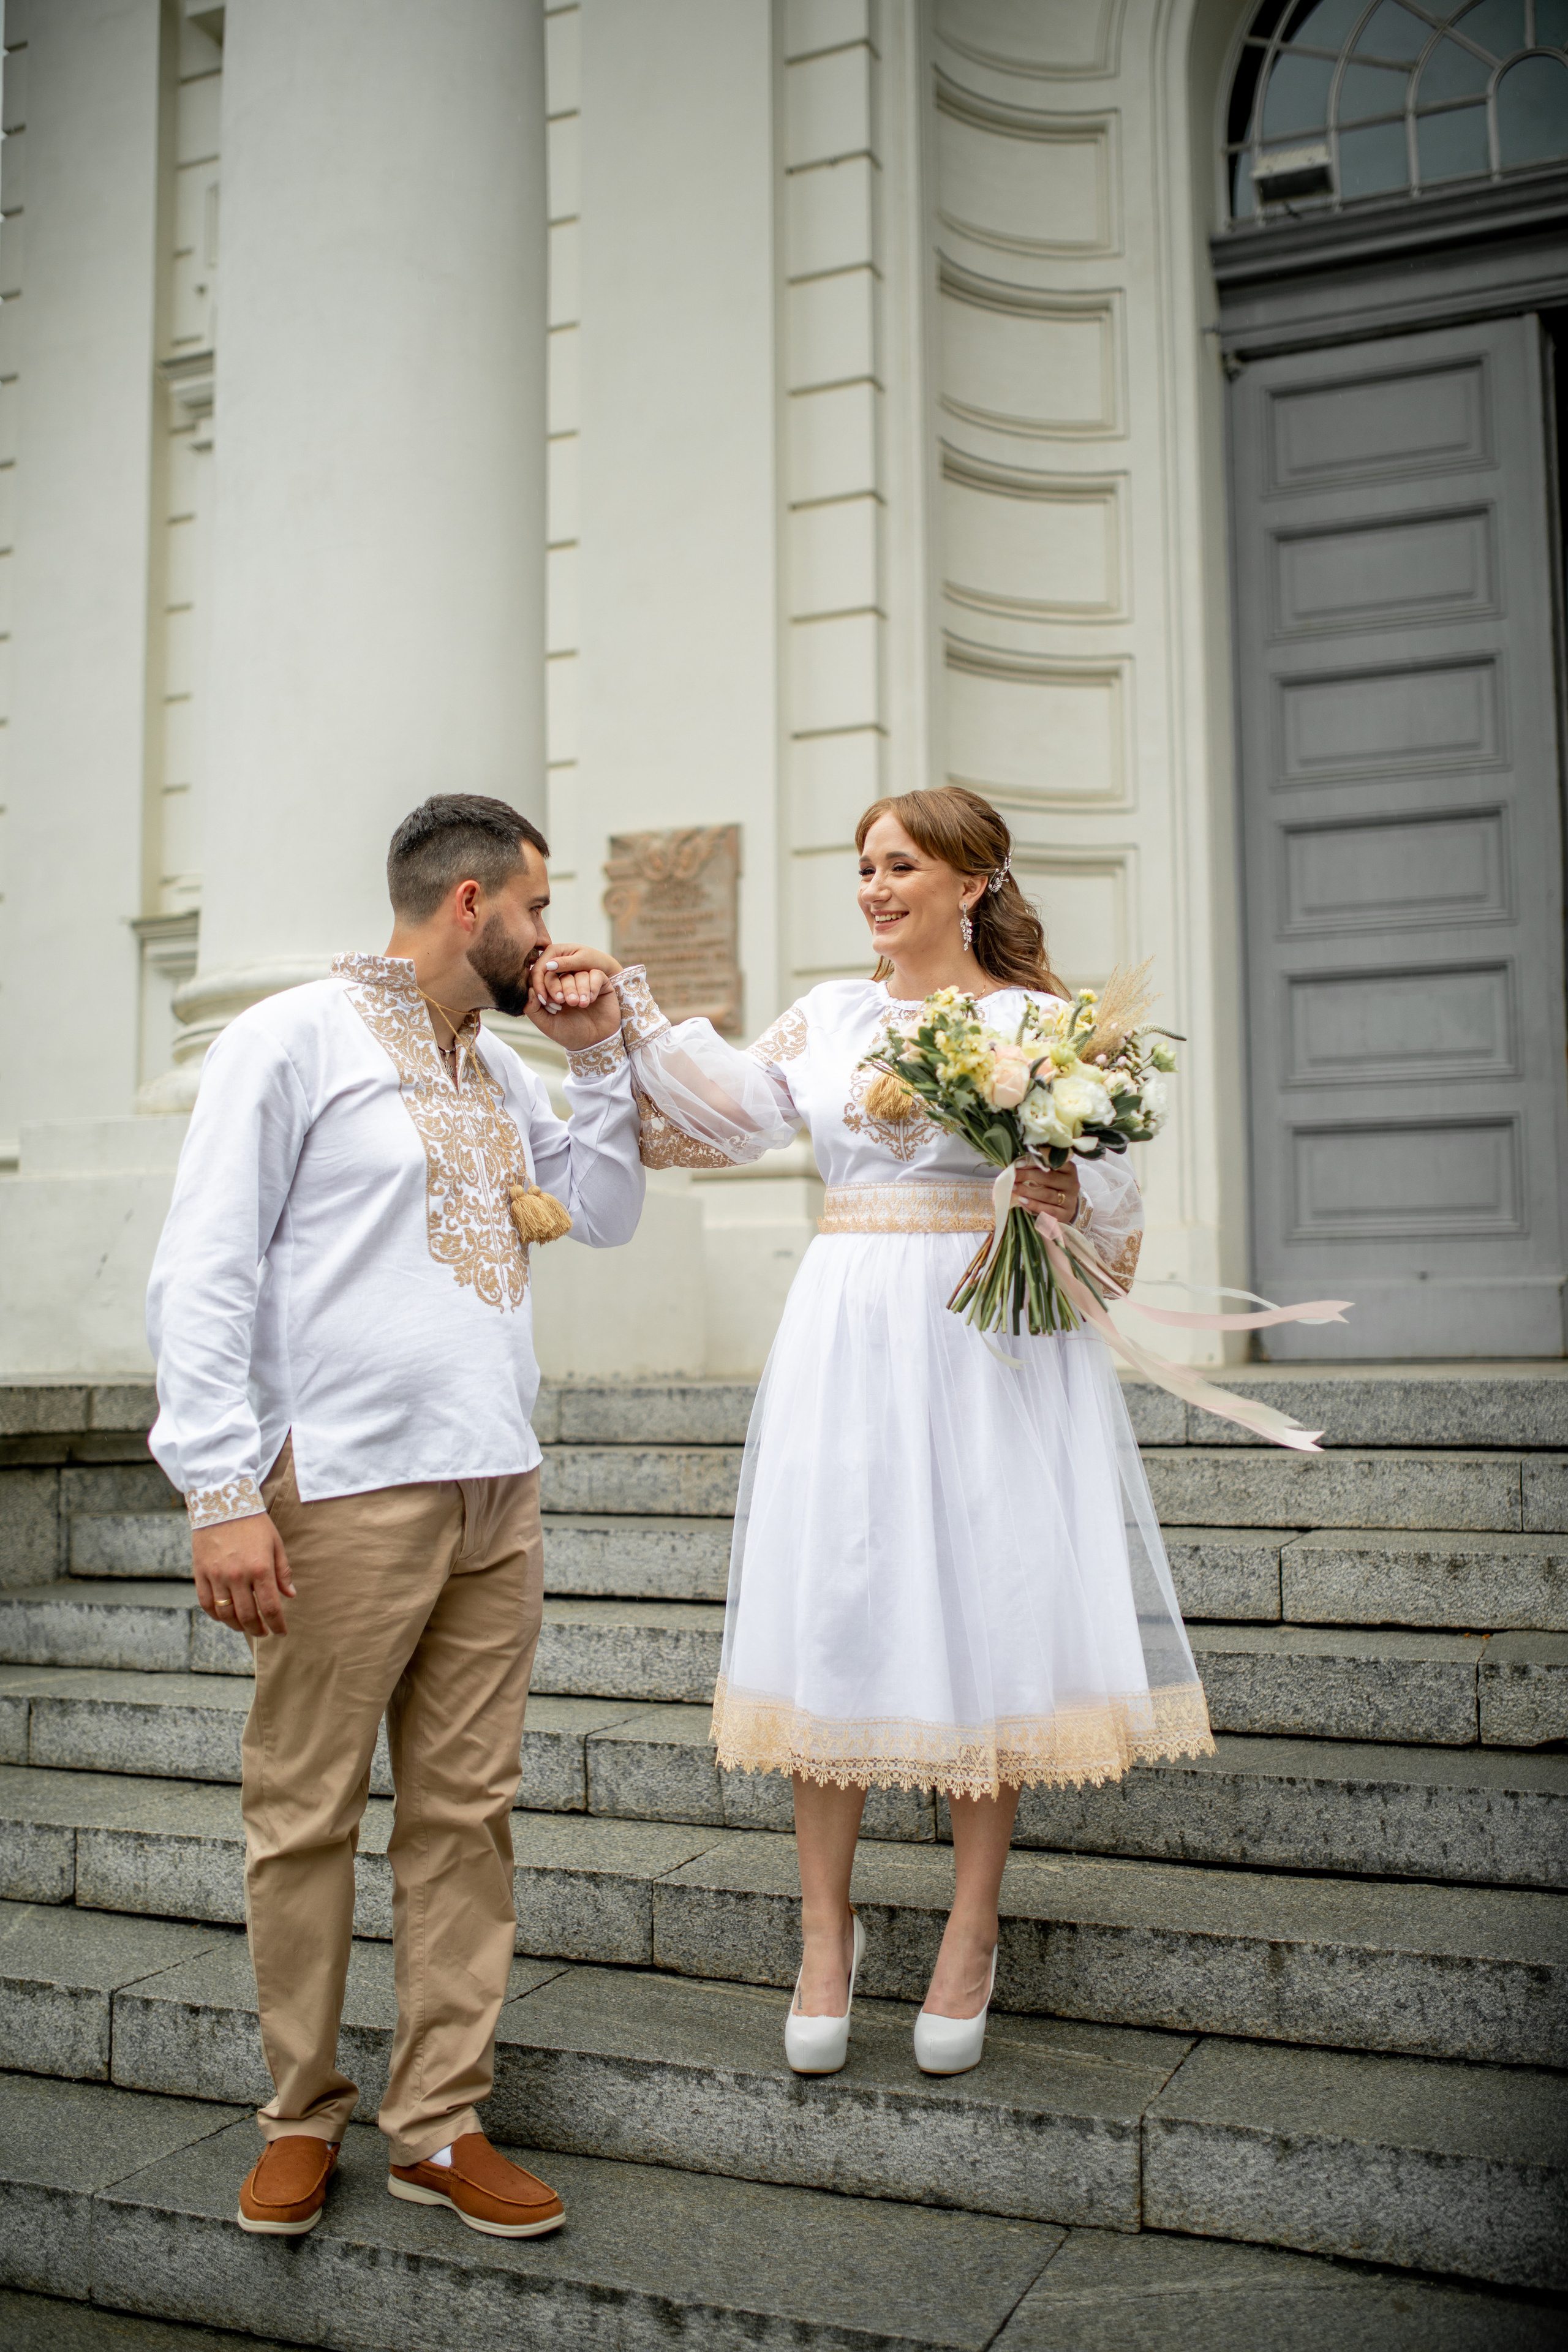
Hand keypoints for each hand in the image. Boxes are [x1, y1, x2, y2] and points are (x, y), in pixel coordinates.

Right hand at [192, 1514, 294, 1637]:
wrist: (222, 1503)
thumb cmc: (253, 1523)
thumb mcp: (275, 1543)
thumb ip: (283, 1572)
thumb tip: (290, 1595)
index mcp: (261, 1568)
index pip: (270, 1608)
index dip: (277, 1625)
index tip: (281, 1632)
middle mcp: (238, 1576)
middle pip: (248, 1616)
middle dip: (258, 1629)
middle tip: (264, 1632)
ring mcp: (217, 1576)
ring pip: (226, 1614)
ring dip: (237, 1626)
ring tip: (246, 1627)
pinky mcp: (200, 1573)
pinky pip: (206, 1603)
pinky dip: (216, 1615)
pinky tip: (225, 1617)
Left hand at [527, 945, 623, 1048]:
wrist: (595, 1043)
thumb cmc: (569, 1034)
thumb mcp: (547, 1024)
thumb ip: (534, 1009)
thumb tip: (529, 990)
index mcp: (553, 990)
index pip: (546, 976)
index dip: (545, 985)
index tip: (548, 1002)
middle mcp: (569, 983)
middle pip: (562, 972)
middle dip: (563, 987)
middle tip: (568, 1002)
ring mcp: (585, 982)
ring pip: (579, 973)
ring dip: (579, 988)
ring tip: (580, 1004)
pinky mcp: (601, 984)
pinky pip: (595, 975)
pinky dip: (592, 986)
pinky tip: (590, 1000)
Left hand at [1013, 1161, 1079, 1223]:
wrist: (1064, 1207)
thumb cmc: (1052, 1186)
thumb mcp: (1048, 1174)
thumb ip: (1037, 1167)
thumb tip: (1017, 1164)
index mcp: (1069, 1169)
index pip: (1051, 1163)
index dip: (1034, 1162)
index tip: (1018, 1164)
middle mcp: (1072, 1183)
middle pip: (1048, 1178)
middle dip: (1027, 1176)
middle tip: (1012, 1176)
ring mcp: (1070, 1200)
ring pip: (1047, 1194)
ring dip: (1028, 1191)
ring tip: (1014, 1188)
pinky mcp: (1066, 1214)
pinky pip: (1048, 1210)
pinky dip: (1034, 1205)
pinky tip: (1022, 1201)